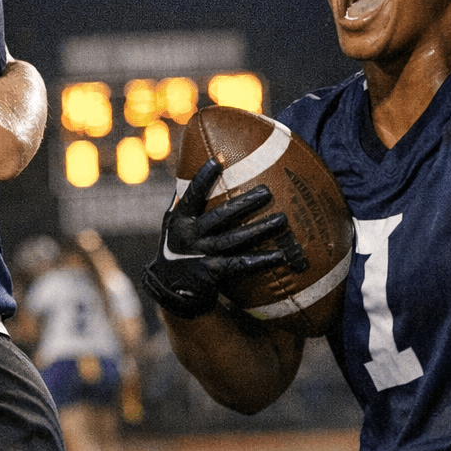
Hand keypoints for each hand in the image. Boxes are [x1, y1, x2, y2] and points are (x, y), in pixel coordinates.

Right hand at [141, 159, 289, 319]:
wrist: (168, 289)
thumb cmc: (175, 250)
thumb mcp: (171, 225)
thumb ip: (180, 203)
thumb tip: (188, 173)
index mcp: (180, 219)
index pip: (192, 195)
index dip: (203, 178)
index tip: (218, 161)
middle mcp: (189, 235)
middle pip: (220, 216)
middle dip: (245, 203)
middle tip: (267, 191)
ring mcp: (201, 254)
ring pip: (235, 239)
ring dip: (260, 229)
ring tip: (282, 220)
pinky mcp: (211, 272)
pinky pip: (240, 264)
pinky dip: (260, 260)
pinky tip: (279, 255)